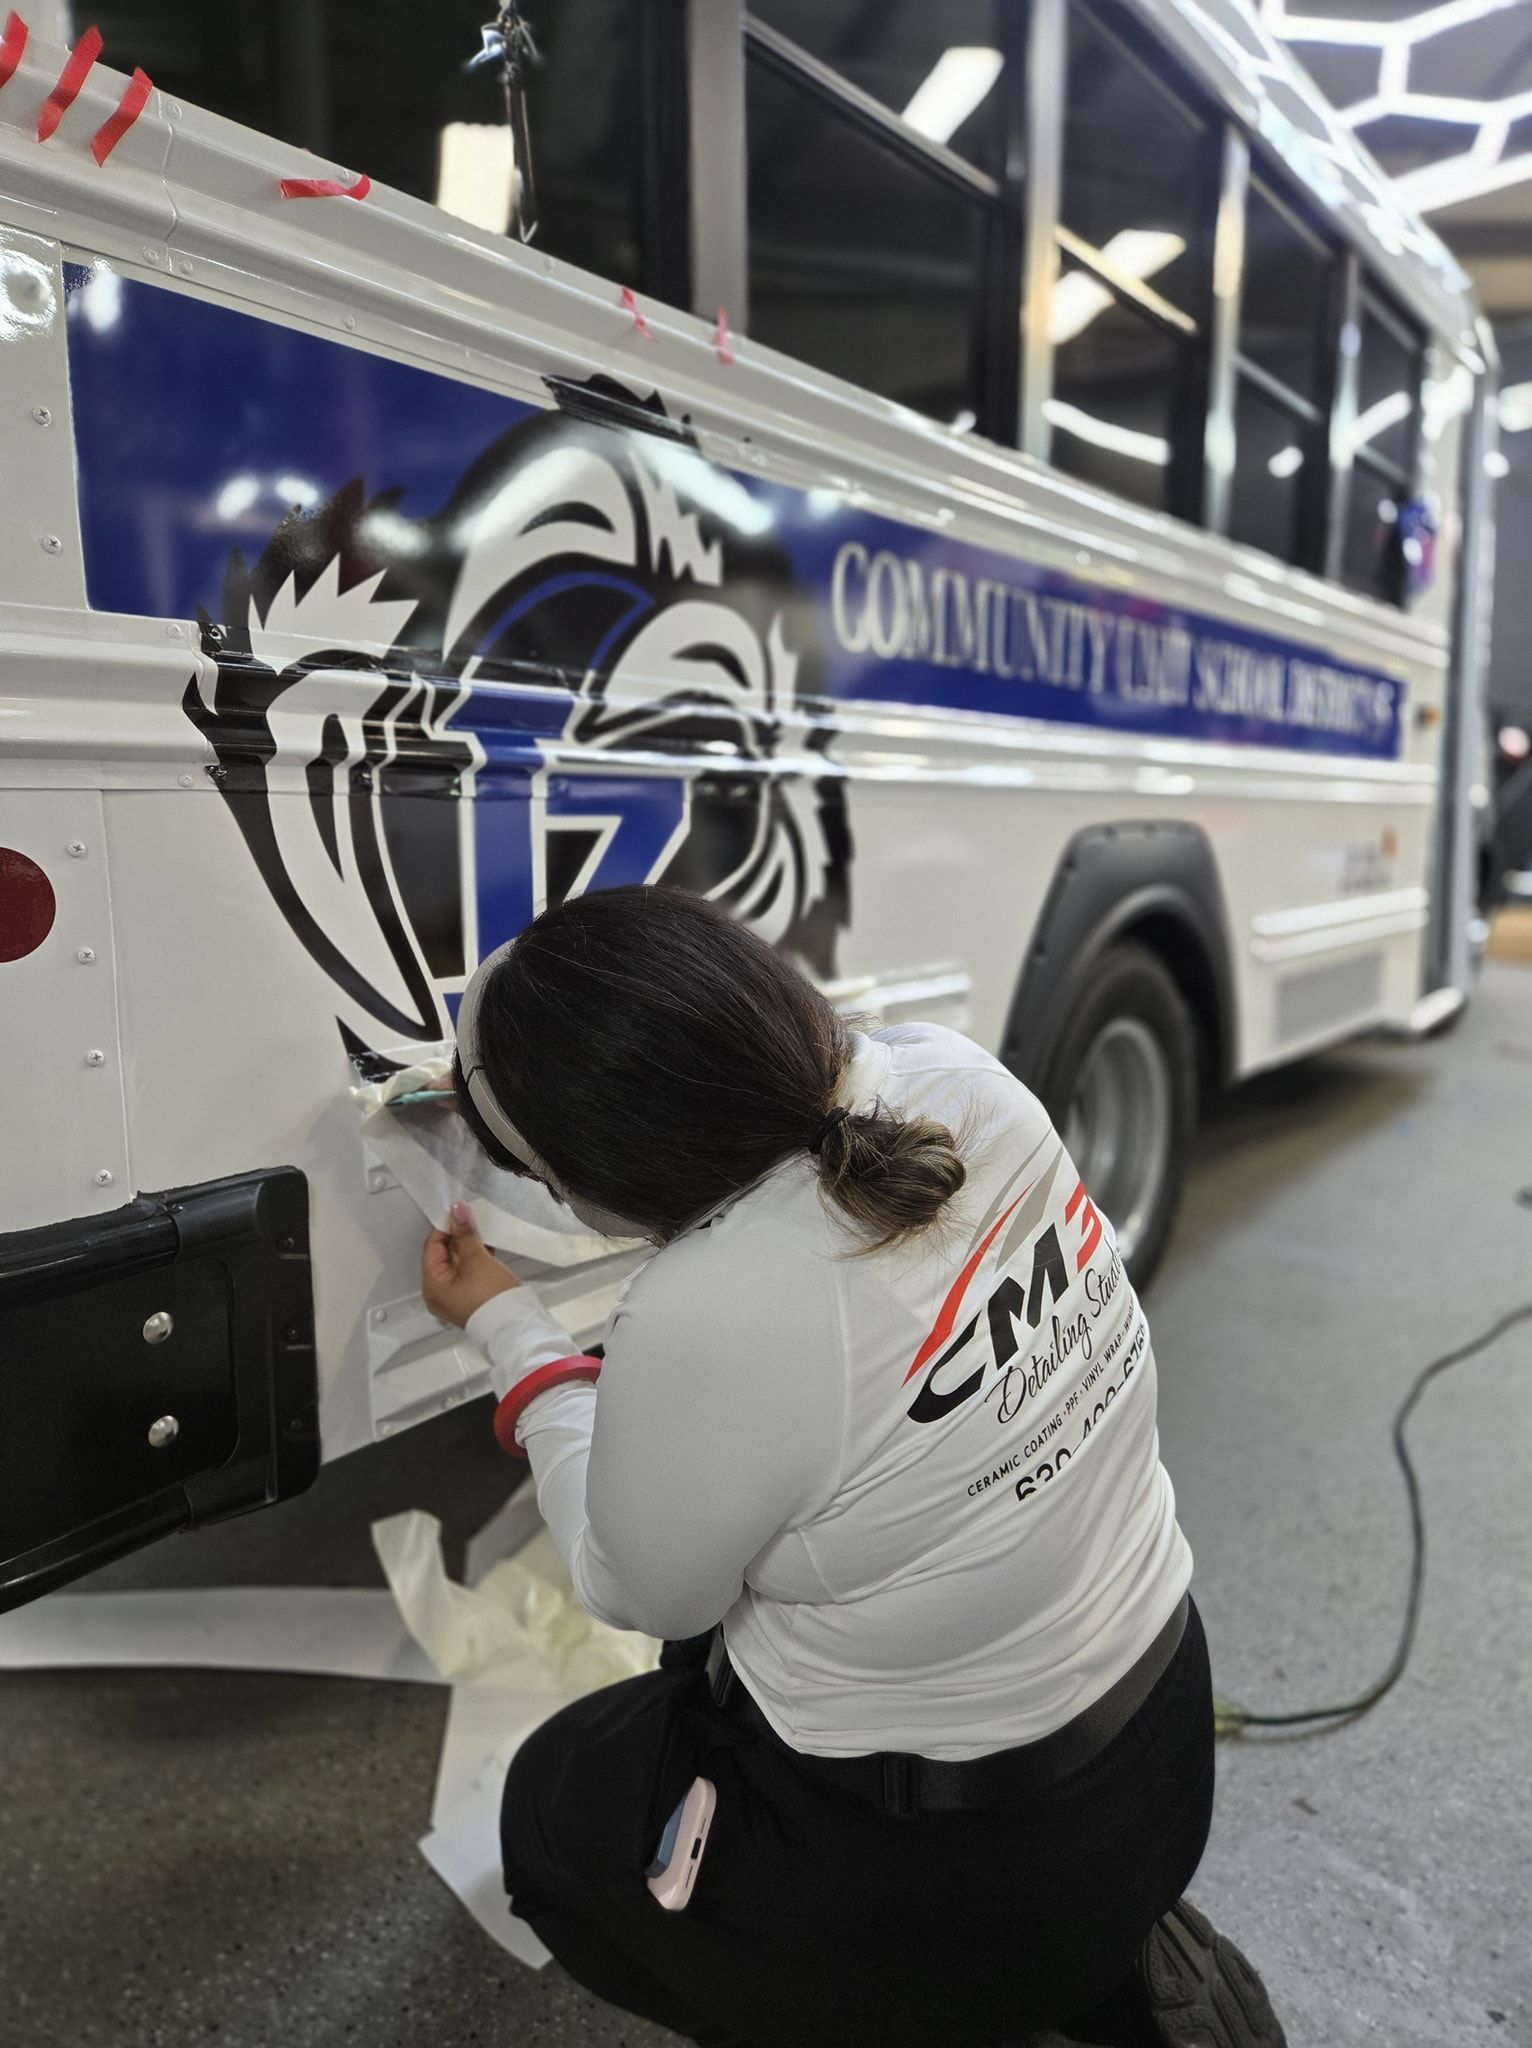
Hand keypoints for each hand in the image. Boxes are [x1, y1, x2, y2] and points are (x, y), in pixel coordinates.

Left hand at [421, 1201, 519, 1327]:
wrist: (515, 1326)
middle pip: (444, 1254)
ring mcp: (455, 1296)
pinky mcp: (470, 1297)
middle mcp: (439, 1293)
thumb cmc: (492, 1299)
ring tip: (482, 1231)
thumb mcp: (477, 1260)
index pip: (432, 1247)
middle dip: (459, 1235)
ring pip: (458, 1262)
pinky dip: (476, 1258)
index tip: (459, 1211)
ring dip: (469, 1246)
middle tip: (472, 1219)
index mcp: (432, 1286)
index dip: (446, 1226)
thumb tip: (457, 1211)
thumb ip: (465, 1233)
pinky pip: (468, 1271)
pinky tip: (487, 1247)